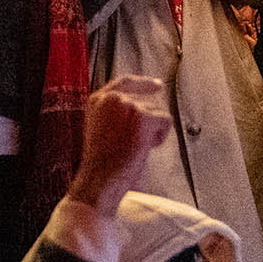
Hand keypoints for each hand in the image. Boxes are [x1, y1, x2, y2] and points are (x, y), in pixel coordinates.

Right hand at [65, 76, 171, 213]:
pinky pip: (165, 120)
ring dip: (153, 130)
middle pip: (146, 97)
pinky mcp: (142, 116)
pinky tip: (144, 147)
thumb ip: (114, 113)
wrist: (99, 179)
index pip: (125, 82)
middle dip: (149, 118)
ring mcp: (127, 105)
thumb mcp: (100, 129)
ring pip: (157, 110)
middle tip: (140, 140)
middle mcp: (111, 98)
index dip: (143, 83)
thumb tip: (140, 107)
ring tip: (135, 147)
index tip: (156, 85)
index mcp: (97, 100)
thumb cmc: (100, 163)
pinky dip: (160, 136)